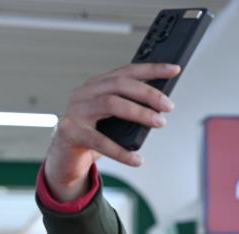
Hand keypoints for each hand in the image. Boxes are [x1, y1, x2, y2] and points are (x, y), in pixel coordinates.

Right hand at [43, 63, 179, 201]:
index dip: (151, 70)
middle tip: (169, 106)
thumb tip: (161, 108)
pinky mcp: (70, 132)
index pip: (126, 72)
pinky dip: (122, 152)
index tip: (173, 70)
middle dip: (148, 93)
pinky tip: (137, 159)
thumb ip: (130, 110)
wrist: (65, 159)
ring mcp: (75, 111)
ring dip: (139, 113)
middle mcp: (84, 94)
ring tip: (159, 123)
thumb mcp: (114, 120)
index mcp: (96, 86)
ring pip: (111, 103)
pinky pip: (100, 141)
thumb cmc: (93, 136)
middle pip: (119, 84)